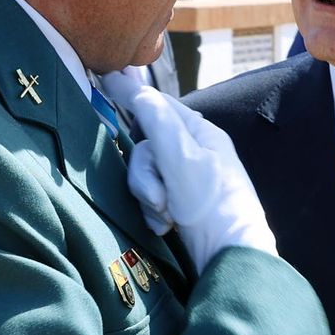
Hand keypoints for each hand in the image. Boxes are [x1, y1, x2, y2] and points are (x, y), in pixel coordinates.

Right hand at [100, 70, 276, 273]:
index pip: (159, 106)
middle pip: (145, 149)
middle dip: (145, 176)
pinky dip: (154, 213)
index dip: (133, 96)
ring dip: (150, 198)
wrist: (228, 256)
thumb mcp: (181, 157)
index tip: (107, 77)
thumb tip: (136, 88)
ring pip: (145, 176)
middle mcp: (193, 152)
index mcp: (200, 133)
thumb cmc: (210, 203)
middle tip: (159, 199)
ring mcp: (186, 180)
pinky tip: (167, 227)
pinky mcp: (179, 204)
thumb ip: (157, 121)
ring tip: (166, 216)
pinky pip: (151, 200)